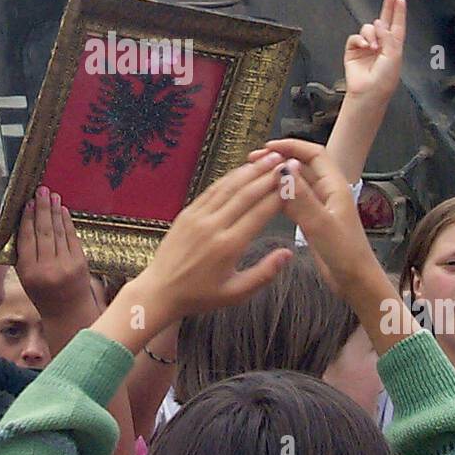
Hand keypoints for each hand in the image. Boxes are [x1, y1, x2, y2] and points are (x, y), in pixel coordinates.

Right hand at [15, 187, 98, 327]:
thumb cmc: (42, 293)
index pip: (27, 240)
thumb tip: (22, 222)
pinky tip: (62, 211)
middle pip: (44, 232)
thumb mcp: (26, 278)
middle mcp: (48, 268)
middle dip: (43, 208)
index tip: (28, 203)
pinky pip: (71, 237)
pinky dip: (66, 222)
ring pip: (58, 232)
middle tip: (41, 190)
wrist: (67, 311)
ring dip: (55, 211)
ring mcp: (66, 265)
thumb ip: (23, 254)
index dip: (28, 219)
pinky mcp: (80, 262)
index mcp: (29, 273)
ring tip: (52, 195)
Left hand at [128, 153, 290, 329]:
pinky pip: (212, 190)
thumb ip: (264, 273)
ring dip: (251, 171)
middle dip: (268, 176)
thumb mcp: (236, 293)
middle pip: (246, 194)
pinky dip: (229, 177)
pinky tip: (243, 170)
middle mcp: (213, 227)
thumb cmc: (200, 295)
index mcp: (228, 247)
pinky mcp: (187, 213)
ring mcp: (198, 217)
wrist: (160, 291)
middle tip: (287, 163)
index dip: (279, 195)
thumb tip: (287, 253)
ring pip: (229, 187)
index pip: (260, 213)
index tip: (294, 182)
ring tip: (270, 158)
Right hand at [267, 139, 377, 291]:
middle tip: (253, 161)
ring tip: (254, 176)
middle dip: (279, 159)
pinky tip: (264, 198)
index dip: (291, 147)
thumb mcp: (320, 224)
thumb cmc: (345, 253)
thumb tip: (283, 168)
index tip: (267, 148)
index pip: (313, 154)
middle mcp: (328, 191)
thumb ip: (301, 197)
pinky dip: (279, 195)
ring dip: (278, 177)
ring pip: (297, 183)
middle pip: (303, 166)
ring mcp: (320, 206)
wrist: (355, 282)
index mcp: (335, 186)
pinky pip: (294, 200)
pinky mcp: (313, 220)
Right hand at [343, 0, 405, 102]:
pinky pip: (355, 37)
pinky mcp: (354, 51)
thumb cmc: (384, 80)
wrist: (369, 92)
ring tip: (374, 47)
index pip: (397, 25)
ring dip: (371, 35)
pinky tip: (364, 46)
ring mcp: (367, 47)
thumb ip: (388, 37)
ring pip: (368, 29)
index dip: (399, 12)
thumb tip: (379, 24)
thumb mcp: (394, 55)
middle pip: (383, 22)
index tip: (400, 0)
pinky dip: (359, 40)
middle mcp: (381, 45)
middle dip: (387, 8)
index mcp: (394, 46)